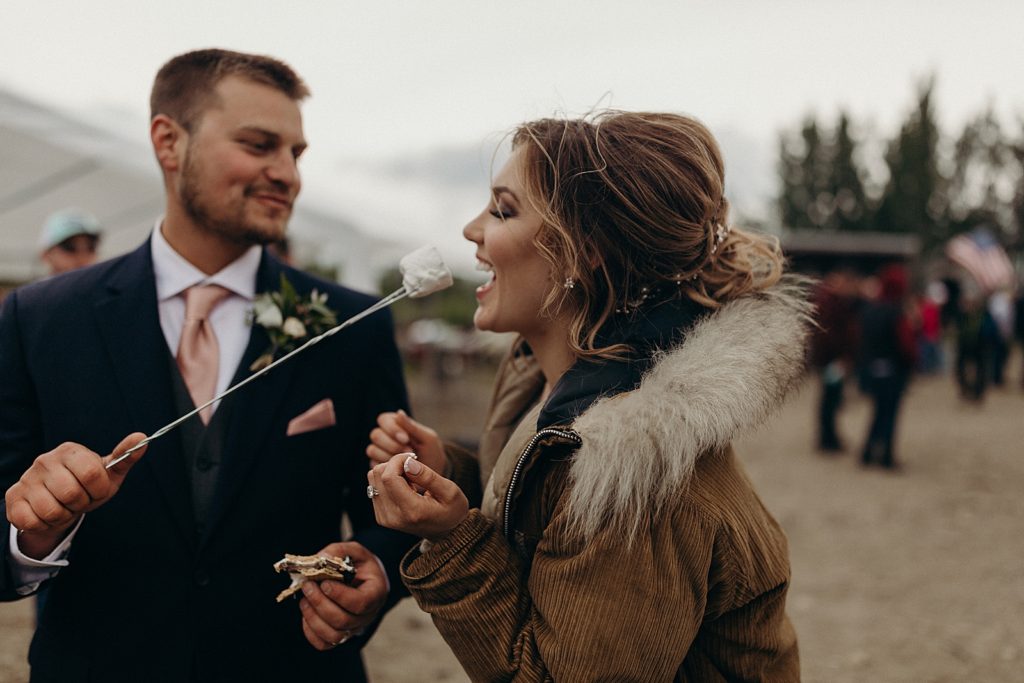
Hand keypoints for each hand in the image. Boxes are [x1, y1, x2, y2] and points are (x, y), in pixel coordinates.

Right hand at [5, 433, 147, 558]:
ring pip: (52, 510)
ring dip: (64, 516)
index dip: (98, 490)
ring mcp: (27, 478)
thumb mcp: (109, 474)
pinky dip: (45, 524)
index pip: (92, 473)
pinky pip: (33, 521)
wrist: (58, 505)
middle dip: (81, 504)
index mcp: (70, 451)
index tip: (97, 490)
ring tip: (64, 507)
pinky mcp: (13, 498)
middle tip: (79, 500)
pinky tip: (46, 514)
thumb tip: (142, 437)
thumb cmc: (87, 488)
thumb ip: (125, 457)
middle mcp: (45, 460)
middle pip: (72, 494)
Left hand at [299, 541, 388, 650]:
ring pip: (334, 636)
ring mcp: (354, 628)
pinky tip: (307, 612)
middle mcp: (368, 615)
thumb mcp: (354, 551)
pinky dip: (310, 632)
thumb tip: (319, 559)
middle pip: (343, 621)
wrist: (363, 578)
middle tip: (307, 586)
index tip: (324, 583)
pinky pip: (325, 644)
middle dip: (320, 604)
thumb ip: (338, 551)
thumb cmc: (360, 564)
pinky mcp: (341, 635)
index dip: (340, 596)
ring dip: (313, 618)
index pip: (360, 603)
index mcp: (376, 593)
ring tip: (304, 600)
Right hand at [367, 409, 445, 473]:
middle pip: (376, 435)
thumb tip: (399, 412)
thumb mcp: (427, 438)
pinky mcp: (377, 466)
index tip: (406, 439)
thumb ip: (412, 427)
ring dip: (389, 456)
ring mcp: (378, 451)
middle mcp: (383, 436)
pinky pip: (373, 465)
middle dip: (392, 445)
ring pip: (372, 449)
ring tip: (405, 462)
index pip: (383, 420)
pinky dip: (386, 467)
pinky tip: (399, 470)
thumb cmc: (431, 453)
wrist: (432, 476)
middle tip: (408, 452)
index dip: (392, 429)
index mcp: (395, 424)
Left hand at [369, 453, 467, 541]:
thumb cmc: (451, 510)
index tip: (412, 457)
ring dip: (390, 471)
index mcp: (412, 511)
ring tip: (409, 479)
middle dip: (394, 464)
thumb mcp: (449, 491)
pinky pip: (374, 486)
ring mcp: (385, 518)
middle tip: (413, 468)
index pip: (389, 477)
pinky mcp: (380, 516)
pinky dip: (387, 480)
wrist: (445, 532)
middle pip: (378, 475)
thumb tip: (407, 462)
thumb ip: (428, 476)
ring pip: (372, 478)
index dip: (398, 460)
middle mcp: (393, 517)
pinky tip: (403, 487)